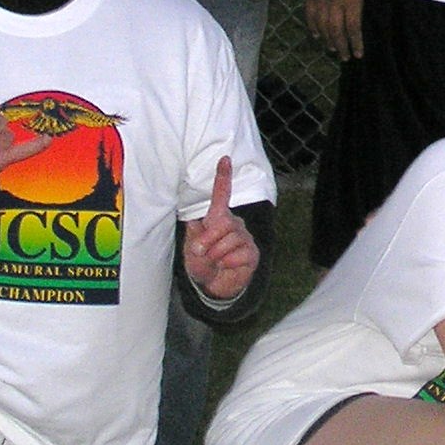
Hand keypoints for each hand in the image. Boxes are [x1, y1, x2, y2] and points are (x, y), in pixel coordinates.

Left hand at [182, 157, 259, 302]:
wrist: (213, 285)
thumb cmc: (203, 262)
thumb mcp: (192, 247)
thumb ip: (197, 233)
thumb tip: (205, 223)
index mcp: (218, 219)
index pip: (221, 196)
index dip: (223, 177)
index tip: (224, 159)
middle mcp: (234, 225)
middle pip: (223, 222)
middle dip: (208, 240)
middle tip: (202, 253)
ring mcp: (245, 239)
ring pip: (229, 240)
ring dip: (215, 255)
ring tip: (215, 262)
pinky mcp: (252, 253)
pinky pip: (237, 254)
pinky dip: (226, 263)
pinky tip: (226, 266)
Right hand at [305, 0, 381, 59]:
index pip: (353, 27)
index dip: (355, 42)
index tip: (358, 53)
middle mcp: (334, 1)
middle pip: (336, 30)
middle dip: (341, 46)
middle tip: (345, 57)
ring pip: (321, 24)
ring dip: (327, 38)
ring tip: (332, 48)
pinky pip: (310, 13)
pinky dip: (312, 25)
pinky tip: (316, 33)